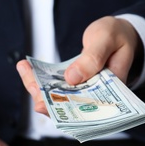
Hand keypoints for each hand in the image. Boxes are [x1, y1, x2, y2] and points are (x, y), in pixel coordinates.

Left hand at [16, 16, 141, 115]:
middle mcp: (98, 96)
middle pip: (69, 107)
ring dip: (39, 87)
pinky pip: (57, 86)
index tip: (43, 105)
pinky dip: (42, 79)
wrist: (119, 33)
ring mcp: (85, 91)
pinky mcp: (76, 84)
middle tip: (31, 83)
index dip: (64, 112)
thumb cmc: (117, 35)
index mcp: (113, 92)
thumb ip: (93, 58)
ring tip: (25, 69)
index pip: (87, 110)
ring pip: (60, 97)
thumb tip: (72, 78)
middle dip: (45, 99)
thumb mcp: (107, 40)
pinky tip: (28, 67)